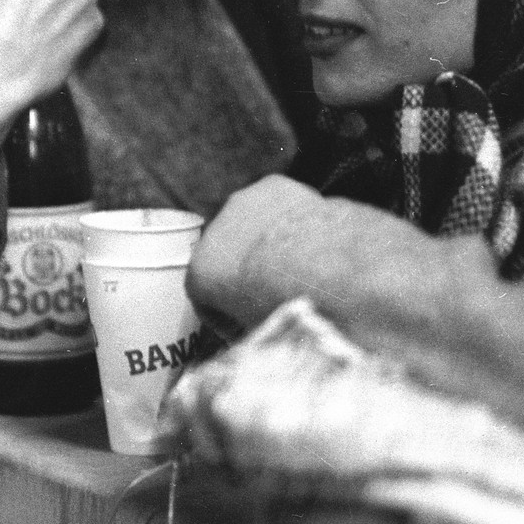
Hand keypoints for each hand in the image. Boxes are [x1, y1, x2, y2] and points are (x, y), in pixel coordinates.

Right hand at [185, 174, 325, 330]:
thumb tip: (260, 337)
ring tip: (299, 266)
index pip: (205, 296)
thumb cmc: (289, 307)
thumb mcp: (260, 336)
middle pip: (228, 255)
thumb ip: (249, 330)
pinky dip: (291, 219)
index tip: (246, 323)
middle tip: (275, 293)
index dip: (226, 313)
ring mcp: (241, 205)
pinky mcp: (271, 186)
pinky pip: (278, 205)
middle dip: (246, 272)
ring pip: (252, 226)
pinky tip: (313, 238)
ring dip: (267, 243)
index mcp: (201, 273)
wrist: (321, 264)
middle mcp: (213, 233)